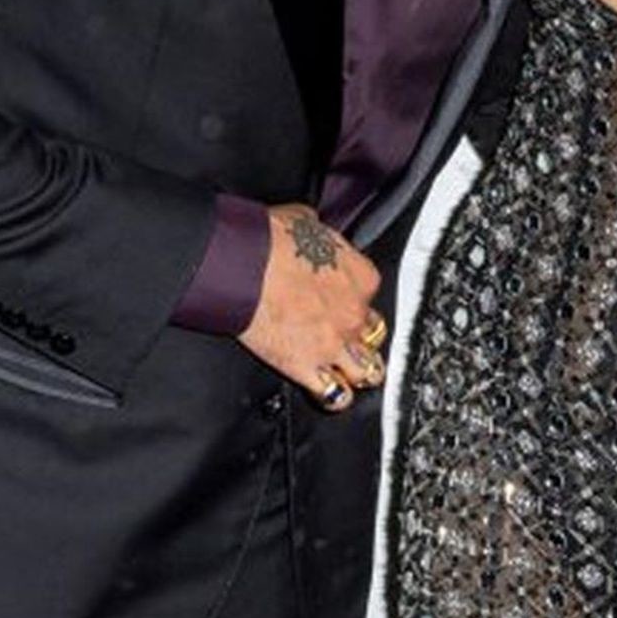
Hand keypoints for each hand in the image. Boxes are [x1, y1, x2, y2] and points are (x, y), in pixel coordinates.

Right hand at [238, 204, 385, 410]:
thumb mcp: (305, 220)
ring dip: (357, 371)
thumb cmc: (269, 239)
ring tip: (347, 371)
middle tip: (344, 335)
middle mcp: (354, 313)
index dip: (354, 297)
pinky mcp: (307, 367)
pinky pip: (335, 396)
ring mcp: (334, 344)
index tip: (341, 298)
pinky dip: (334, 397)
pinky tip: (329, 393)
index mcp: (360, 277)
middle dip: (359, 336)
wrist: (244, 263)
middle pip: (373, 334)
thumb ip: (321, 234)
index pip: (371, 293)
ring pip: (367, 371)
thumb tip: (313, 230)